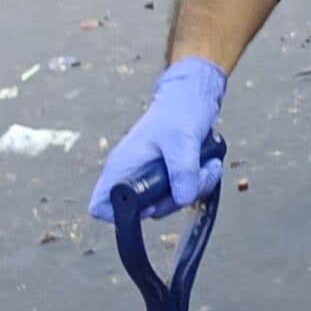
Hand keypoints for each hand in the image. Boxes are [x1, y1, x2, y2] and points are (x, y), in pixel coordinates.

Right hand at [89, 58, 224, 222]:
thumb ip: (182, 170)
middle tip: (195, 177)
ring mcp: (152, 176)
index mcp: (122, 167)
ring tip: (207, 165)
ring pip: (169, 201)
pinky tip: (210, 163)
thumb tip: (183, 198)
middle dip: (175, 200)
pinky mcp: (170, 173)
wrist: (195, 96)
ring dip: (194, 188)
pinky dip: (200, 181)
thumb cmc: (180, 110)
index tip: (150, 203)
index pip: (100, 205)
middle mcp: (133, 174)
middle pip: (144, 210)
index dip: (120, 214)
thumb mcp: (181, 140)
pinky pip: (184, 190)